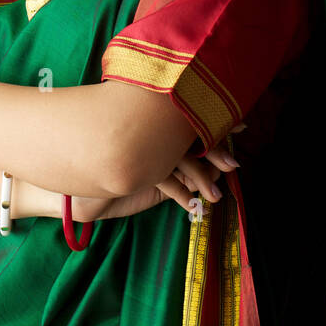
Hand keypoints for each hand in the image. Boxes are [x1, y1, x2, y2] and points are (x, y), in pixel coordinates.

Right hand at [71, 123, 244, 221]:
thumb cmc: (123, 171)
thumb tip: (219, 168)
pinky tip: (193, 205)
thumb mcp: (162, 168)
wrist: (83, 185)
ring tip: (216, 197)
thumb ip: (187, 164)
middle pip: (191, 136)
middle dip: (215, 151)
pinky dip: (180, 194)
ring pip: (180, 158)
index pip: (194, 120)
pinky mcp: (137, 167)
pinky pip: (163, 179)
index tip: (242, 126)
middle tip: (234, 165)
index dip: (219, 123)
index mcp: (159, 123)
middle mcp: (153, 134)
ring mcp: (146, 149)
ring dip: (201, 179)